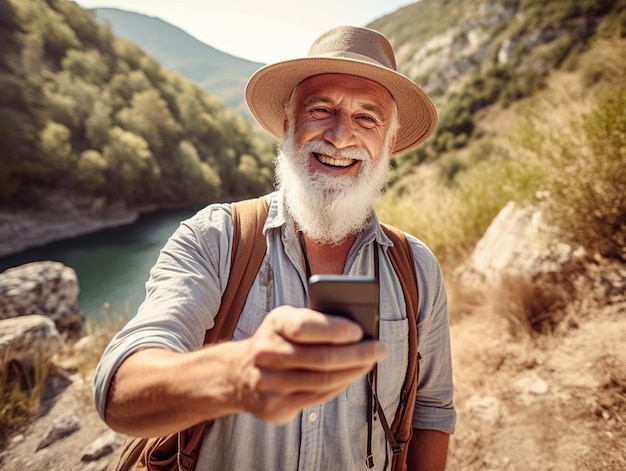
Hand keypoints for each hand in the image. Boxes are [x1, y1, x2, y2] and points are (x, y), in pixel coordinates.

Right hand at [235, 305, 386, 423]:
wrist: (236, 374)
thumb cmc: (276, 340)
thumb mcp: (286, 320)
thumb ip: (314, 322)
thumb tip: (357, 332)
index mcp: (274, 324)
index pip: (306, 327)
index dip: (336, 330)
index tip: (360, 331)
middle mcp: (267, 353)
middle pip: (321, 358)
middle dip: (357, 353)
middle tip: (380, 349)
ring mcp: (268, 382)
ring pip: (322, 380)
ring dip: (353, 372)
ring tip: (371, 362)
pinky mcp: (274, 406)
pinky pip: (317, 397)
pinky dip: (339, 386)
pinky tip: (352, 376)